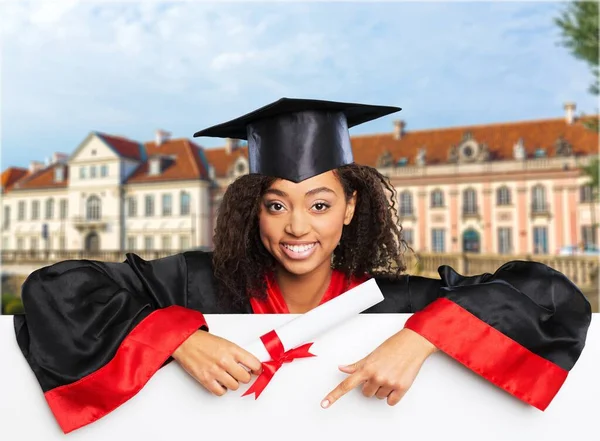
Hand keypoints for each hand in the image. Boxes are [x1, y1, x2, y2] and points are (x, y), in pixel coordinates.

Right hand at [172, 330, 262, 395]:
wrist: (187, 342)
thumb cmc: (205, 342)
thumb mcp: (226, 343)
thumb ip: (238, 355)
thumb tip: (250, 366)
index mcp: (232, 350)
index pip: (254, 363)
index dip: (258, 369)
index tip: (257, 371)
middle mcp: (225, 361)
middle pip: (245, 378)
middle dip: (245, 377)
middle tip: (241, 374)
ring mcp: (215, 371)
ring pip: (234, 386)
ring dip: (233, 383)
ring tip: (228, 377)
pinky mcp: (206, 380)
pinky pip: (220, 392)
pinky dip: (222, 389)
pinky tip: (220, 382)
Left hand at [321, 328, 436, 407]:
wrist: (412, 344)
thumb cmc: (393, 346)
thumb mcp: (371, 355)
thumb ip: (356, 365)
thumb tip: (342, 368)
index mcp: (366, 368)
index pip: (346, 385)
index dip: (334, 395)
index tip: (325, 403)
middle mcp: (376, 376)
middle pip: (365, 393)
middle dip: (371, 385)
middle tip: (379, 373)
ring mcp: (389, 382)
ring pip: (378, 397)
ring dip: (383, 389)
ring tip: (389, 374)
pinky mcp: (401, 388)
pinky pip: (391, 401)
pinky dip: (393, 395)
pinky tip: (395, 382)